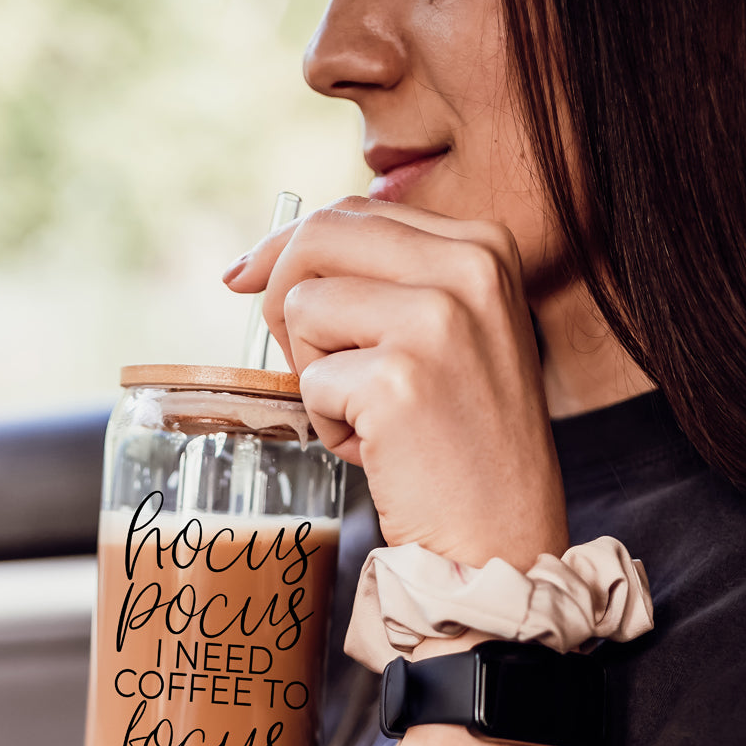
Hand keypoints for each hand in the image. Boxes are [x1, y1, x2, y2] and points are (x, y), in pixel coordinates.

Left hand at [225, 196, 567, 570]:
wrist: (500, 535)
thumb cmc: (460, 444)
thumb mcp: (446, 335)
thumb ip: (384, 283)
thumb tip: (264, 262)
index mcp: (485, 246)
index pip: (356, 211)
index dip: (287, 244)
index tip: (244, 274)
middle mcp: (470, 268)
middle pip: (320, 237)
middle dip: (282, 298)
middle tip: (304, 361)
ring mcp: (438, 320)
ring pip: (302, 306)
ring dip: (314, 372)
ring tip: (368, 416)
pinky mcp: (398, 379)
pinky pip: (309, 379)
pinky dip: (326, 422)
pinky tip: (377, 448)